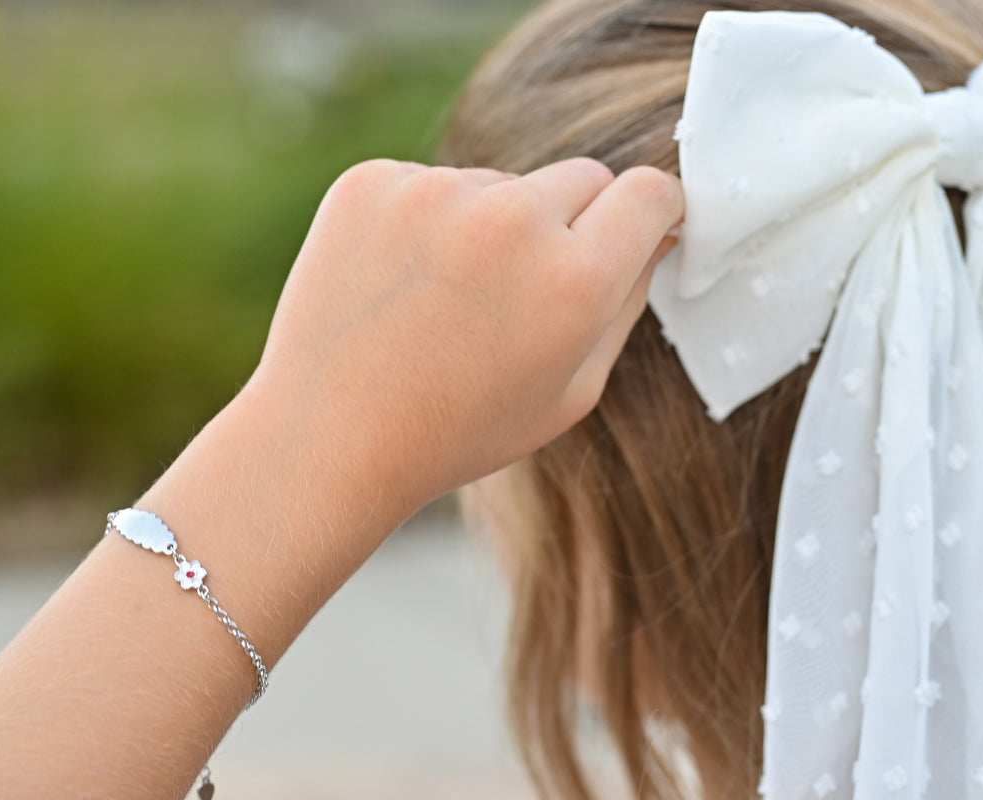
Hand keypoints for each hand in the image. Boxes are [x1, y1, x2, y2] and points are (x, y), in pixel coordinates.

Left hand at [247, 157, 682, 512]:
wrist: (327, 439)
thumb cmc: (457, 431)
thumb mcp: (570, 393)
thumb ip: (626, 305)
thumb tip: (655, 236)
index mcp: (576, 280)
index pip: (649, 192)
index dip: (653, 212)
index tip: (642, 225)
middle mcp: (512, 220)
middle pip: (583, 178)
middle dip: (574, 224)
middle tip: (527, 292)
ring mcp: (436, 192)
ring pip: (501, 184)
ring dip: (492, 225)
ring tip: (445, 305)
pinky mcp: (373, 182)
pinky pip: (431, 182)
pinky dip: (426, 222)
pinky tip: (401, 287)